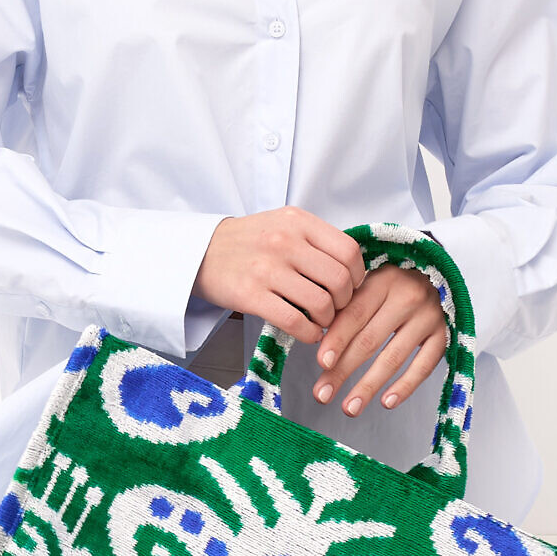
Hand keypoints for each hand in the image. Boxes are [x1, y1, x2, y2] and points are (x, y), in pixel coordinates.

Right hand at [193, 209, 365, 342]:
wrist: (199, 251)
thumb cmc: (246, 241)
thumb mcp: (282, 224)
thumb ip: (315, 239)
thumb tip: (351, 270)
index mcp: (298, 221)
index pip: (348, 251)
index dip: (357, 275)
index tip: (350, 286)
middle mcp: (285, 241)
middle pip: (339, 280)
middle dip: (345, 302)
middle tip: (336, 308)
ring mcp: (267, 268)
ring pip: (321, 303)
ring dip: (327, 320)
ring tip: (320, 320)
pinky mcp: (250, 295)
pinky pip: (294, 322)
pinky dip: (309, 333)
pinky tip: (307, 332)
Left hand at [314, 266, 448, 415]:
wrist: (436, 278)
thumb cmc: (392, 287)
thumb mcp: (369, 285)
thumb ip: (346, 309)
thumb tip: (318, 344)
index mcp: (383, 281)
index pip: (355, 315)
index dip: (337, 340)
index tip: (321, 364)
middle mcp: (408, 296)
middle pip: (370, 340)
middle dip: (343, 371)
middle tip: (322, 395)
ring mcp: (429, 317)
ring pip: (394, 358)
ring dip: (369, 386)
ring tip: (349, 408)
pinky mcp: (444, 335)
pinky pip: (425, 366)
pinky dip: (406, 386)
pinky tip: (386, 403)